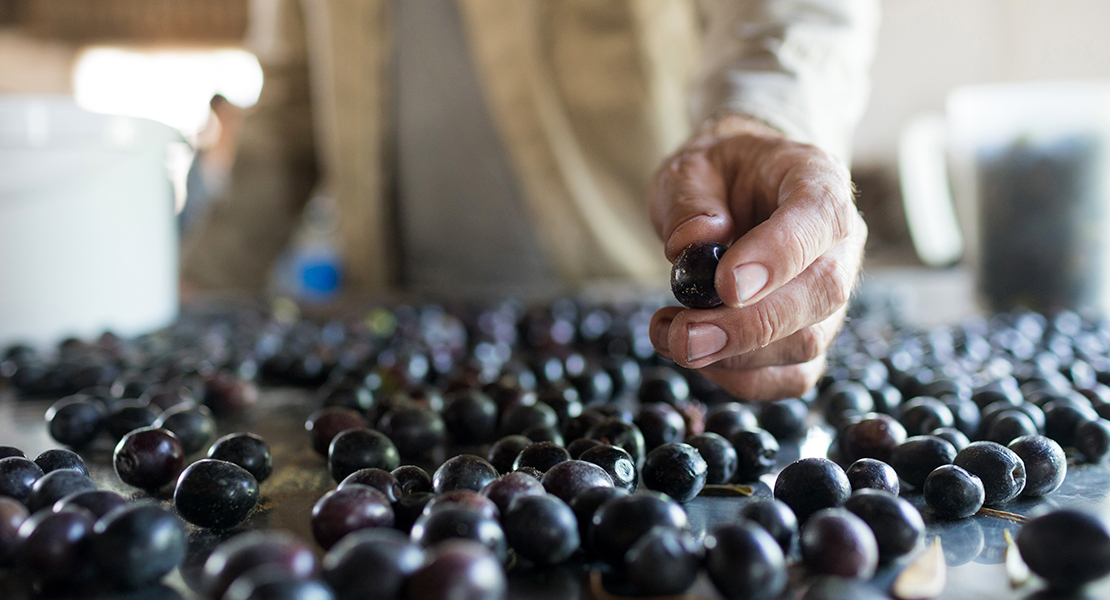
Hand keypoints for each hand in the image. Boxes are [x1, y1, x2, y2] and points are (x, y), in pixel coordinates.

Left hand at [648, 115, 866, 400]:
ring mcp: (830, 294)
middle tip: (683, 335)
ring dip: (734, 356)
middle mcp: (840, 242)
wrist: (737, 190)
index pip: (820, 219)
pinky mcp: (810, 334)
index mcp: (818, 181)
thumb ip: (689, 199)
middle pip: (821, 294)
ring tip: (670, 335)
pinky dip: (741, 379)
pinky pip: (792, 376)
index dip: (778, 256)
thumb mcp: (691, 167)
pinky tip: (698, 357)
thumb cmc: (718, 175)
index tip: (725, 285)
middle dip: (747, 326)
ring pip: (807, 343)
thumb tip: (691, 243)